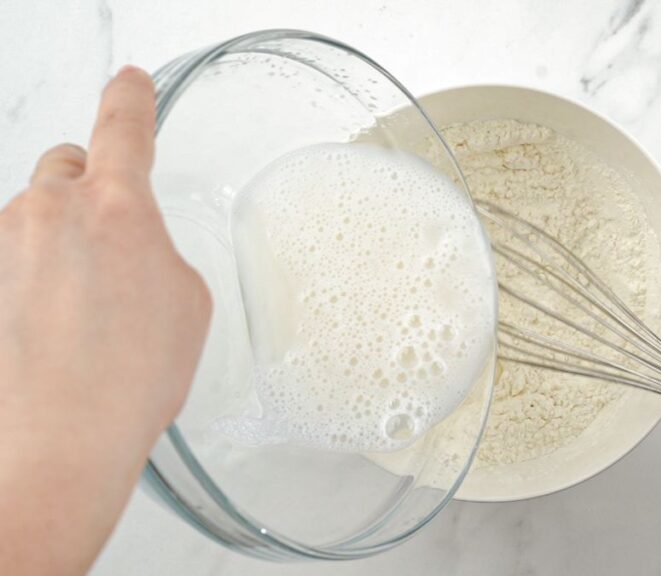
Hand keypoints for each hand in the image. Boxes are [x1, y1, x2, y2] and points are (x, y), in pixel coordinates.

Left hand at [0, 66, 210, 575]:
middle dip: (88, 188)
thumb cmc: (127, 380)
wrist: (59, 442)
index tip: (130, 83)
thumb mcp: (186, 302)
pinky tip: (54, 328)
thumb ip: (158, 250)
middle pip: (65, 166)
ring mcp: (4, 247)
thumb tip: (134, 249)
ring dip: (58, 240)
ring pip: (33, 215)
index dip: (131, 98)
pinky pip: (12, 259)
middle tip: (112, 241)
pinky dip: (31, 278)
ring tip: (85, 310)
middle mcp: (48, 213)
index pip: (123, 124)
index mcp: (114, 207)